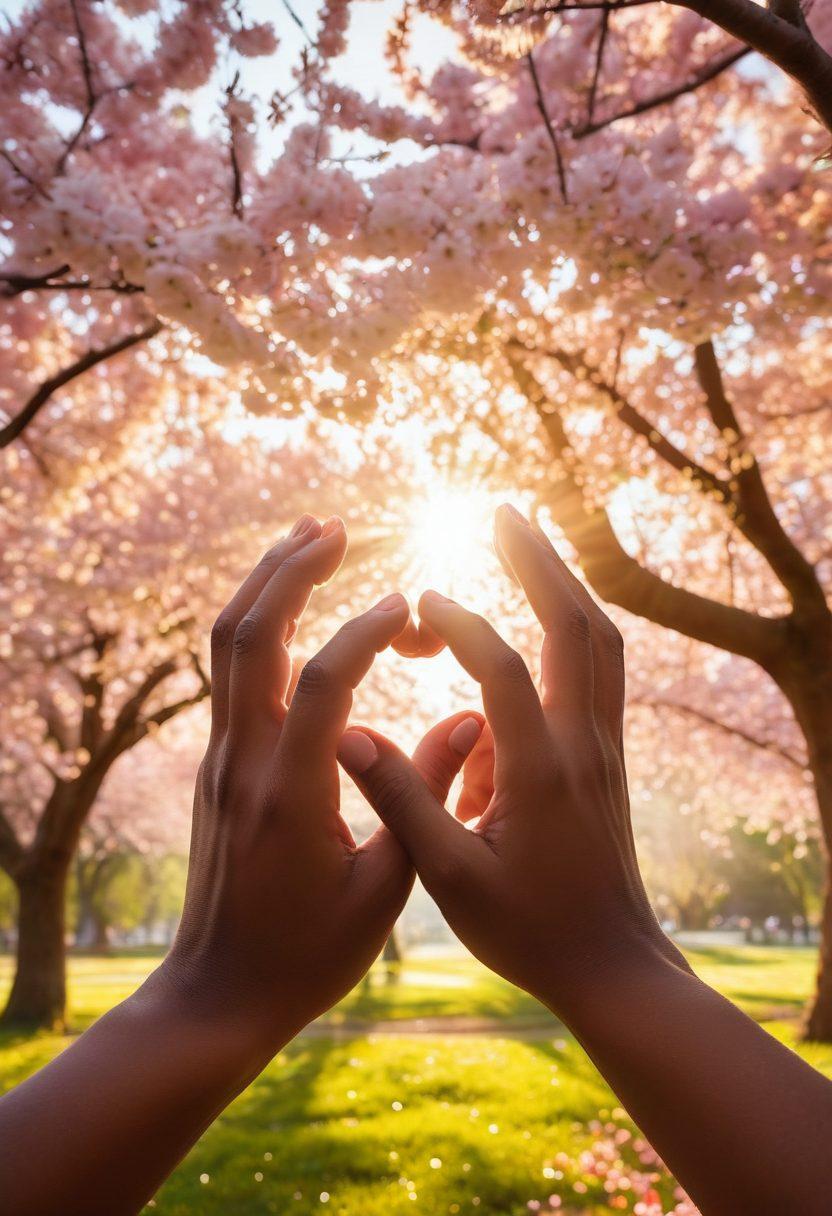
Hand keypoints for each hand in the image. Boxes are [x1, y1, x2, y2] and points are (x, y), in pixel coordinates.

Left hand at [159, 514, 478, 1054]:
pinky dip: (258, 624)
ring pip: (226, 645)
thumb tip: (472, 718)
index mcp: (290, 794)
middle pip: (249, 637)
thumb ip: (427, 795)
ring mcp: (221, 759)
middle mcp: (243, 763)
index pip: (322, 681)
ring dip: (265, 584)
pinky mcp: (217, 765)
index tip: (409, 604)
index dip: (365, 630)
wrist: (218, 994)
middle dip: (289, 571)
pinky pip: (229, 672)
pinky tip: (292, 607)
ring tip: (310, 539)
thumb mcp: (384, 888)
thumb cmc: (307, 954)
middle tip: (335, 525)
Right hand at [337, 505, 684, 1019]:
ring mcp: (605, 746)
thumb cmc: (530, 931)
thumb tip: (346, 733)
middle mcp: (584, 744)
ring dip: (567, 583)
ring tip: (528, 540)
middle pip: (576, 626)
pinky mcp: (609, 757)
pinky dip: (574, 629)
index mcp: (543, 773)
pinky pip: (599, 672)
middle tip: (505, 509)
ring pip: (600, 641)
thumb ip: (403, 802)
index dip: (460, 624)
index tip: (416, 597)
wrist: (612, 966)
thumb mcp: (452, 879)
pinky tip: (541, 623)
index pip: (502, 669)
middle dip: (540, 561)